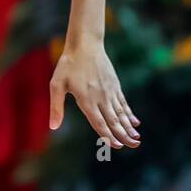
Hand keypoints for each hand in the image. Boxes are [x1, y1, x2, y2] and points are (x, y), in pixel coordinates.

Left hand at [48, 32, 140, 148]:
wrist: (85, 44)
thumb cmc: (68, 64)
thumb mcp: (56, 84)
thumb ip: (56, 107)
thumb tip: (53, 127)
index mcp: (87, 100)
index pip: (99, 123)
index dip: (108, 136)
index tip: (117, 146)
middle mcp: (100, 98)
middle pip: (114, 120)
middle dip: (124, 135)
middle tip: (134, 146)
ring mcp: (109, 91)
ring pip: (121, 113)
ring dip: (129, 126)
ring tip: (137, 138)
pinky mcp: (114, 84)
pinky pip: (123, 102)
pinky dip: (129, 113)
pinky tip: (135, 121)